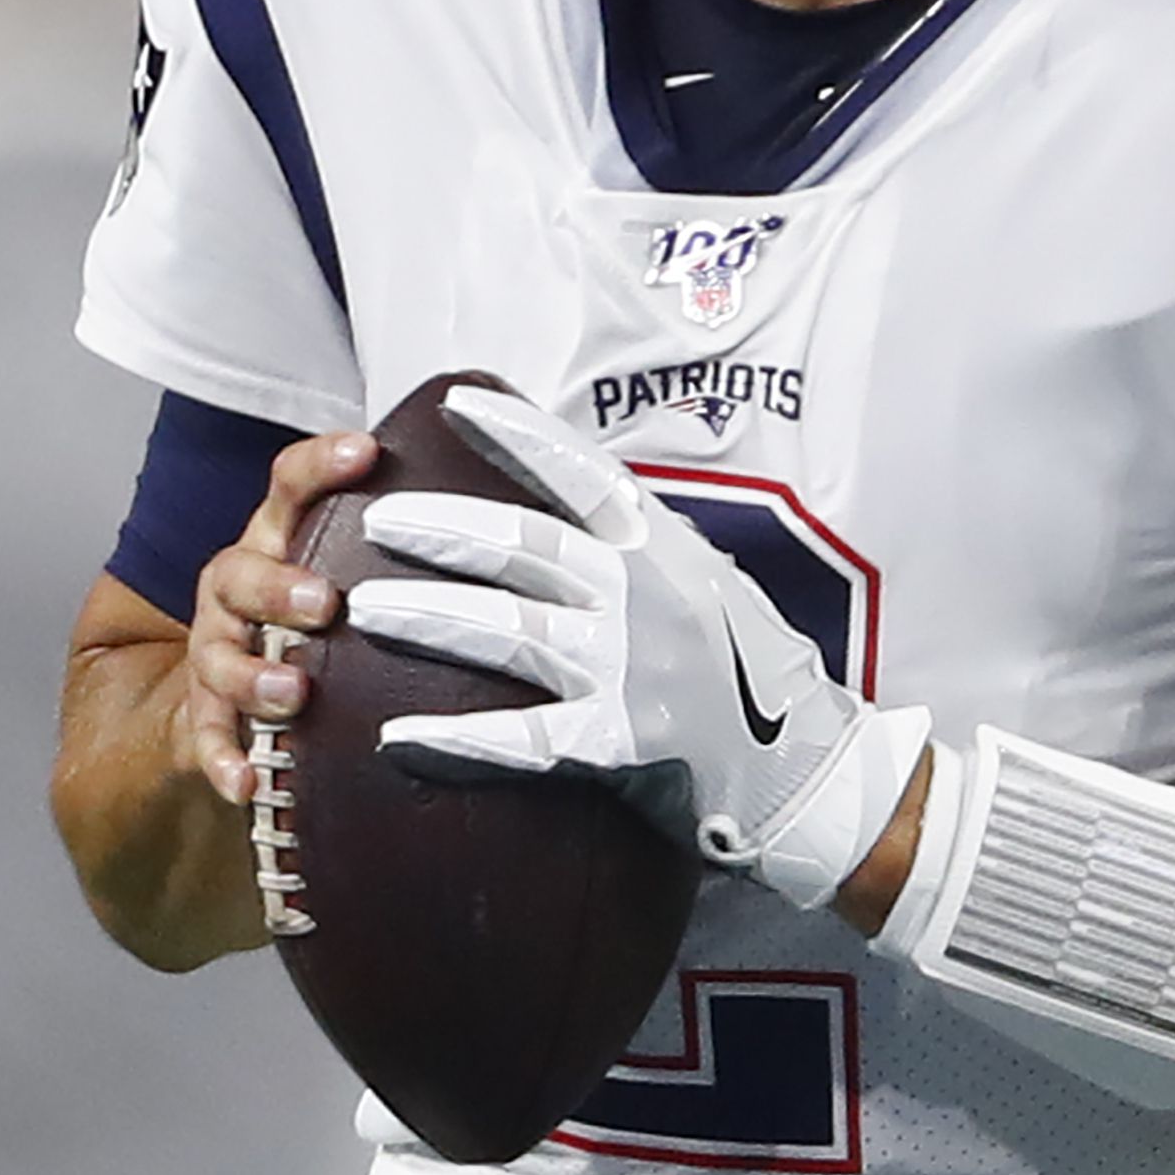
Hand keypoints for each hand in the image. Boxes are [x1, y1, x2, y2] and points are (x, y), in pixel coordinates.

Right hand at [178, 428, 378, 802]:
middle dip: (280, 586)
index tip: (366, 452)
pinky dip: (224, 759)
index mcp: (281, 537)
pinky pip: (205, 736)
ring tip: (294, 694)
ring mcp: (217, 647)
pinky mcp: (205, 711)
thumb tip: (537, 521)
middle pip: (242, 570)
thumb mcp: (354, 568)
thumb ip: (412, 546)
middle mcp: (241, 584)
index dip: (323, 464)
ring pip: (217, 651)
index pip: (292, 484)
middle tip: (324, 602)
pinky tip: (247, 780)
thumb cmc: (316, 616)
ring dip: (253, 674)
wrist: (227, 680)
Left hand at [342, 385, 930, 906]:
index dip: (516, 433)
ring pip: (512, 631)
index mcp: (665, 549)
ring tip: (365, 610)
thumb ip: (641, 548)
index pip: (581, 471)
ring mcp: (637, 669)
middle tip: (377, 519)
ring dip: (431, 617)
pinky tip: (400, 739)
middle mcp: (648, 597)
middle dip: (442, 529)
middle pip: (525, 547)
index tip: (455, 403)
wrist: (810, 772)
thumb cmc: (752, 675)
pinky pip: (527, 739)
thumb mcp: (706, 583)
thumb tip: (568, 503)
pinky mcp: (627, 743)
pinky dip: (460, 741)